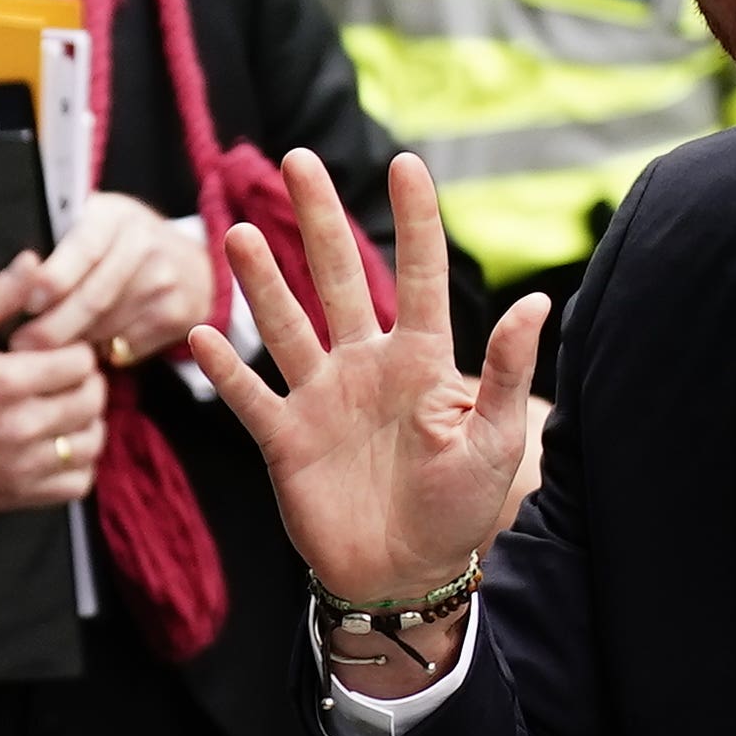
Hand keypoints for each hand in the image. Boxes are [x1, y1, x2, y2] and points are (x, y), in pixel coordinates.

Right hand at [0, 254, 107, 518]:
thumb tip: (34, 262)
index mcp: (4, 381)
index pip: (82, 362)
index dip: (75, 351)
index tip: (56, 352)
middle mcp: (19, 426)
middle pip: (93, 400)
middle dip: (85, 383)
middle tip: (63, 379)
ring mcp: (20, 466)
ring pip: (92, 443)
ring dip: (87, 423)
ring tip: (65, 411)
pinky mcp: (14, 496)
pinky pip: (76, 485)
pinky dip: (77, 465)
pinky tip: (57, 447)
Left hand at [10, 192, 216, 365]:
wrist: (192, 263)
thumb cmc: (120, 244)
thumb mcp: (93, 224)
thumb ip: (59, 243)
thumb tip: (13, 286)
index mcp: (115, 215)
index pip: (82, 250)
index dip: (53, 280)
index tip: (28, 304)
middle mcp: (145, 245)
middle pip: (92, 298)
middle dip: (51, 328)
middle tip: (21, 345)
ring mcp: (166, 282)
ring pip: (105, 328)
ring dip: (73, 344)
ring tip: (51, 348)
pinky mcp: (178, 315)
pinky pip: (126, 346)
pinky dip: (102, 352)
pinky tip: (92, 345)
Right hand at [189, 151, 548, 613]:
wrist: (405, 576)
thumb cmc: (461, 510)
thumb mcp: (495, 442)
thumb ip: (507, 373)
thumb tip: (536, 302)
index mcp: (423, 361)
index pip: (420, 275)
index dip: (415, 221)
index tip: (406, 163)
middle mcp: (366, 366)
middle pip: (340, 278)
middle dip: (319, 220)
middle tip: (298, 159)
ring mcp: (321, 399)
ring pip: (286, 325)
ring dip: (262, 282)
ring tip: (236, 233)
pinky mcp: (286, 440)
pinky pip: (251, 396)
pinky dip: (226, 369)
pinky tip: (200, 332)